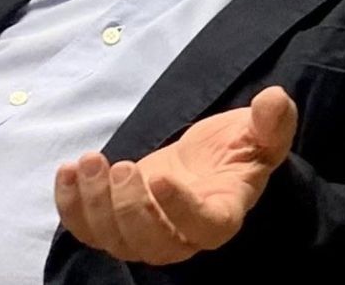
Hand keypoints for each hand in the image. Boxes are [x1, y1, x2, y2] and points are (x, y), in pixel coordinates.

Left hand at [54, 86, 296, 264]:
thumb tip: (276, 99)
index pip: (205, 227)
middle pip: (152, 244)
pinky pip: (87, 231)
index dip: (182, 210)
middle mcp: (182, 235)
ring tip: (88, 162)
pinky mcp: (117, 224)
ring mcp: (146, 234)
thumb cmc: (233, 151)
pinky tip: (67, 171)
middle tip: (122, 165)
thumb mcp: (258, 134)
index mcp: (221, 214)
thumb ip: (270, 123)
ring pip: (115, 241)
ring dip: (94, 205)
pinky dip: (70, 207)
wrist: (205, 165)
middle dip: (129, 208)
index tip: (162, 177)